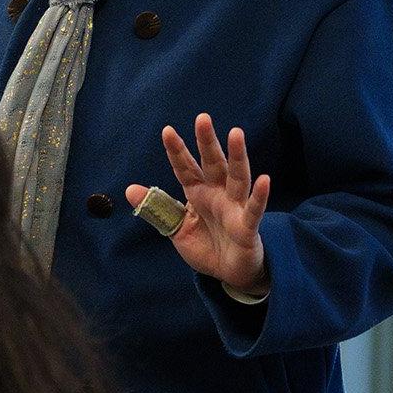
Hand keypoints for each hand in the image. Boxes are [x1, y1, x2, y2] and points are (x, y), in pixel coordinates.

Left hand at [127, 113, 270, 296]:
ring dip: (237, 156)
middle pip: (213, 163)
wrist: (230, 274)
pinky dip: (259, 196)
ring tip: (236, 134)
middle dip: (207, 142)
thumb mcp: (176, 229)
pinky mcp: (248, 227)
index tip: (167, 131)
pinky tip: (264, 179)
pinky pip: (254, 209)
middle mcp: (218, 195)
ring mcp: (235, 208)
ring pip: (237, 178)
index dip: (177, 151)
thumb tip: (128, 190)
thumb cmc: (207, 246)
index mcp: (198, 193)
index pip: (186, 168)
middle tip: (202, 118)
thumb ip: (157, 209)